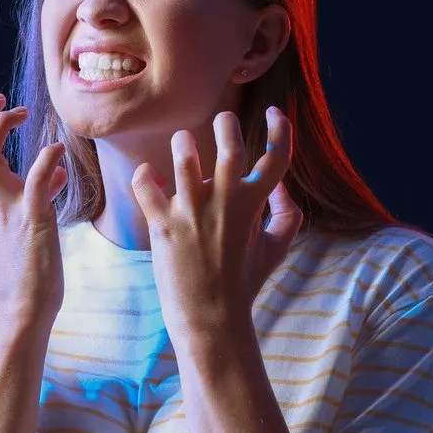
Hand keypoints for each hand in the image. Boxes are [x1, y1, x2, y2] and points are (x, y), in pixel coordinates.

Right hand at [0, 86, 68, 329]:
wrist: (21, 310)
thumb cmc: (26, 269)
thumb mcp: (26, 223)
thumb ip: (37, 192)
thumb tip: (58, 172)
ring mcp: (7, 208)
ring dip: (1, 124)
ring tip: (23, 114)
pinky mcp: (32, 221)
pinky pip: (36, 181)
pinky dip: (47, 159)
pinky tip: (60, 153)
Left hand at [129, 107, 303, 337]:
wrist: (211, 318)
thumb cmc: (243, 282)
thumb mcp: (276, 248)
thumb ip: (288, 214)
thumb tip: (281, 184)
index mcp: (255, 205)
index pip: (277, 156)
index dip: (280, 128)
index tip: (273, 113)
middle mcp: (225, 202)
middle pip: (229, 143)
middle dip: (225, 123)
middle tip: (222, 122)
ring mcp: (192, 212)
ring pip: (184, 156)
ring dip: (183, 143)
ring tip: (184, 144)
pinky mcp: (163, 224)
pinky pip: (146, 185)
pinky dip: (145, 176)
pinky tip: (151, 177)